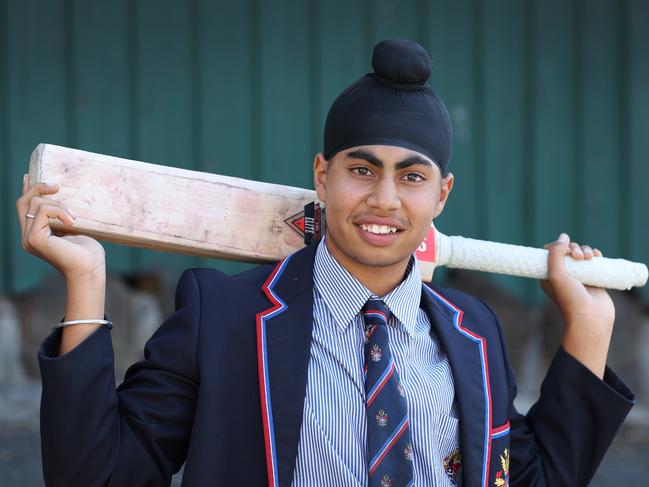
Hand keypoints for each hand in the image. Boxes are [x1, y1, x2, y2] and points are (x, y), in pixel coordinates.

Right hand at [16, 174, 105, 279]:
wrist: (90, 269)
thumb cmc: (87, 251)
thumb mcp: (73, 227)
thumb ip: (62, 215)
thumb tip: (58, 194)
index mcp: (34, 233)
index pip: (24, 206)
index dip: (28, 188)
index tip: (35, 176)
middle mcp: (26, 236)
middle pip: (23, 201)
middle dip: (39, 188)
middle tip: (58, 187)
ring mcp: (28, 238)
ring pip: (35, 203)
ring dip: (58, 205)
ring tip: (74, 218)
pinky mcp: (33, 239)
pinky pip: (42, 212)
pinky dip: (59, 211)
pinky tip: (72, 222)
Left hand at [541, 233, 614, 377]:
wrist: (591, 317)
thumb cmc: (569, 298)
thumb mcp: (556, 274)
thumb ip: (556, 253)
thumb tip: (564, 236)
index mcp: (549, 275)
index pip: (550, 253)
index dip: (557, 247)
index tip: (563, 250)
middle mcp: (563, 275)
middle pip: (566, 251)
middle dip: (573, 248)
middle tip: (578, 256)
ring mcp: (579, 276)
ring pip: (581, 253)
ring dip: (585, 250)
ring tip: (589, 257)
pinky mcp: (593, 278)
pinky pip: (594, 260)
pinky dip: (595, 255)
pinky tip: (597, 256)